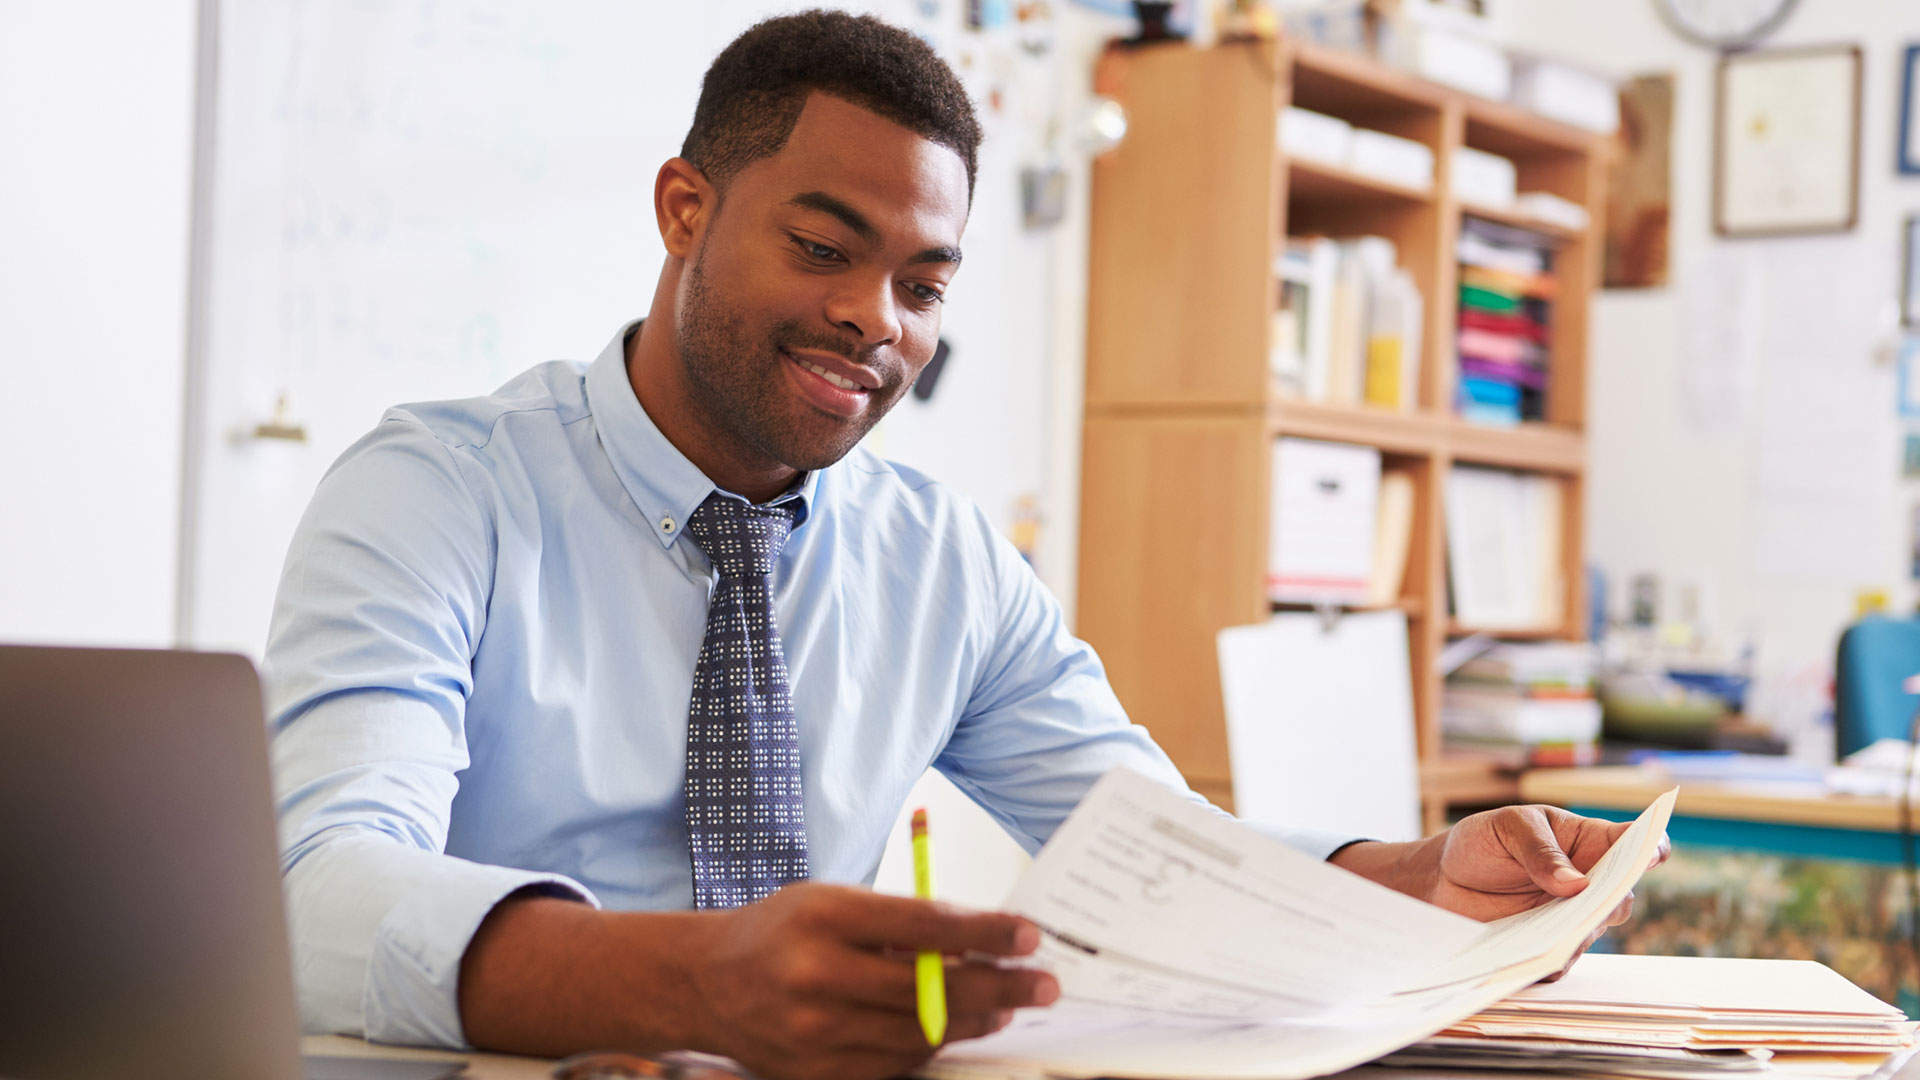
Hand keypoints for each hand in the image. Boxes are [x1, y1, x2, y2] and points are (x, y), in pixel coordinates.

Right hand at [685, 882, 1058, 1079]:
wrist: (705, 985)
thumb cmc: (780, 931)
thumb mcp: (833, 902)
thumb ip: (900, 922)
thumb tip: (979, 941)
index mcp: (825, 917)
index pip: (926, 926)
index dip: (987, 933)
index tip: (1030, 935)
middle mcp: (817, 976)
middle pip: (931, 989)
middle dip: (999, 986)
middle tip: (1044, 984)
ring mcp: (815, 1033)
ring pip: (920, 1034)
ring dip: (974, 1020)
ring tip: (1006, 1006)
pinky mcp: (816, 1075)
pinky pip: (894, 1065)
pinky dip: (930, 1047)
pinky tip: (954, 1028)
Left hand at [1331, 805, 1669, 976]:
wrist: (1442, 879)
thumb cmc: (1484, 842)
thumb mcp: (1507, 828)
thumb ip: (1540, 851)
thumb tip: (1576, 884)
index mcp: (1588, 842)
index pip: (1632, 845)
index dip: (1650, 849)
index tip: (1652, 852)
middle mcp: (1589, 885)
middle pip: (1620, 897)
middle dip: (1611, 898)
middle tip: (1590, 897)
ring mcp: (1571, 920)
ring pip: (1591, 933)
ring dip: (1576, 933)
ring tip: (1552, 931)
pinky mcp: (1548, 950)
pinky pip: (1558, 963)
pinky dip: (1546, 960)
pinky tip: (1526, 956)